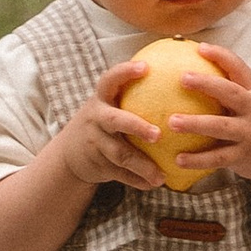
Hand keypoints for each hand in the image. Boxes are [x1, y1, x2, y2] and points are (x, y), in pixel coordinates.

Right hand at [48, 61, 164, 191]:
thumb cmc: (105, 121)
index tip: (145, 66)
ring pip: (119, 154)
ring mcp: (95, 142)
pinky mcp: (97, 164)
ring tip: (161, 176)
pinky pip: (120, 173)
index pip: (110, 79)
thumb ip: (135, 94)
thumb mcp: (111, 105)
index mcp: (102, 99)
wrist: (70, 153)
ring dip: (142, 165)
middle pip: (115, 120)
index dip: (125, 72)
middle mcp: (96, 118)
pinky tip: (153, 184)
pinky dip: (137, 180)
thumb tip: (180, 76)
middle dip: (136, 126)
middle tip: (158, 135)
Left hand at [158, 38, 250, 181]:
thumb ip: (231, 93)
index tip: (200, 47)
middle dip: (207, 83)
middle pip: (230, 93)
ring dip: (195, 124)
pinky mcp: (243, 156)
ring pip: (221, 127)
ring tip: (171, 121)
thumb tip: (192, 75)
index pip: (240, 69)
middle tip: (182, 78)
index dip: (221, 56)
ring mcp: (249, 133)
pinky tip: (177, 159)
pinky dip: (198, 159)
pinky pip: (218, 158)